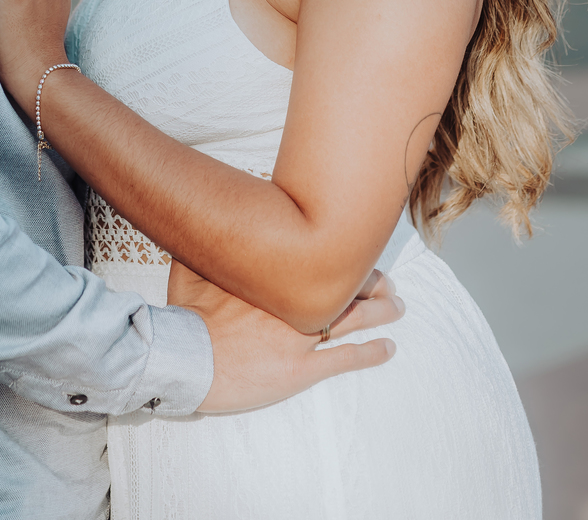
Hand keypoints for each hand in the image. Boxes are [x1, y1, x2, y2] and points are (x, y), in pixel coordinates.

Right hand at [167, 260, 401, 411]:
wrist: (188, 359)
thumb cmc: (188, 314)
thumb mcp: (192, 268)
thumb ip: (208, 246)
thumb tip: (205, 218)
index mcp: (275, 274)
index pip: (323, 255)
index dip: (347, 253)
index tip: (359, 249)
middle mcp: (295, 300)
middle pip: (348, 284)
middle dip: (373, 280)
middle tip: (387, 281)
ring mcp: (301, 337)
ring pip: (355, 319)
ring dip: (382, 312)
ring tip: (398, 307)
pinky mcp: (301, 369)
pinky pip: (345, 359)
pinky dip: (371, 354)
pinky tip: (388, 349)